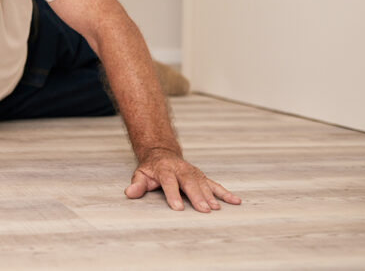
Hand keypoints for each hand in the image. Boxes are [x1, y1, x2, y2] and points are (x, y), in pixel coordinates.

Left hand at [124, 148, 240, 211]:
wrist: (162, 153)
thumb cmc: (151, 168)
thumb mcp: (140, 174)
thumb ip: (137, 184)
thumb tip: (129, 193)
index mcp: (165, 169)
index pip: (169, 182)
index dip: (173, 194)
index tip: (177, 208)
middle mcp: (181, 170)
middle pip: (189, 183)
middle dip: (197, 197)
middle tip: (203, 210)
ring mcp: (193, 173)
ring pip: (203, 184)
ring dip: (210, 196)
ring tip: (216, 209)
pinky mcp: (201, 176)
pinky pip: (214, 184)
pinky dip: (225, 193)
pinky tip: (235, 201)